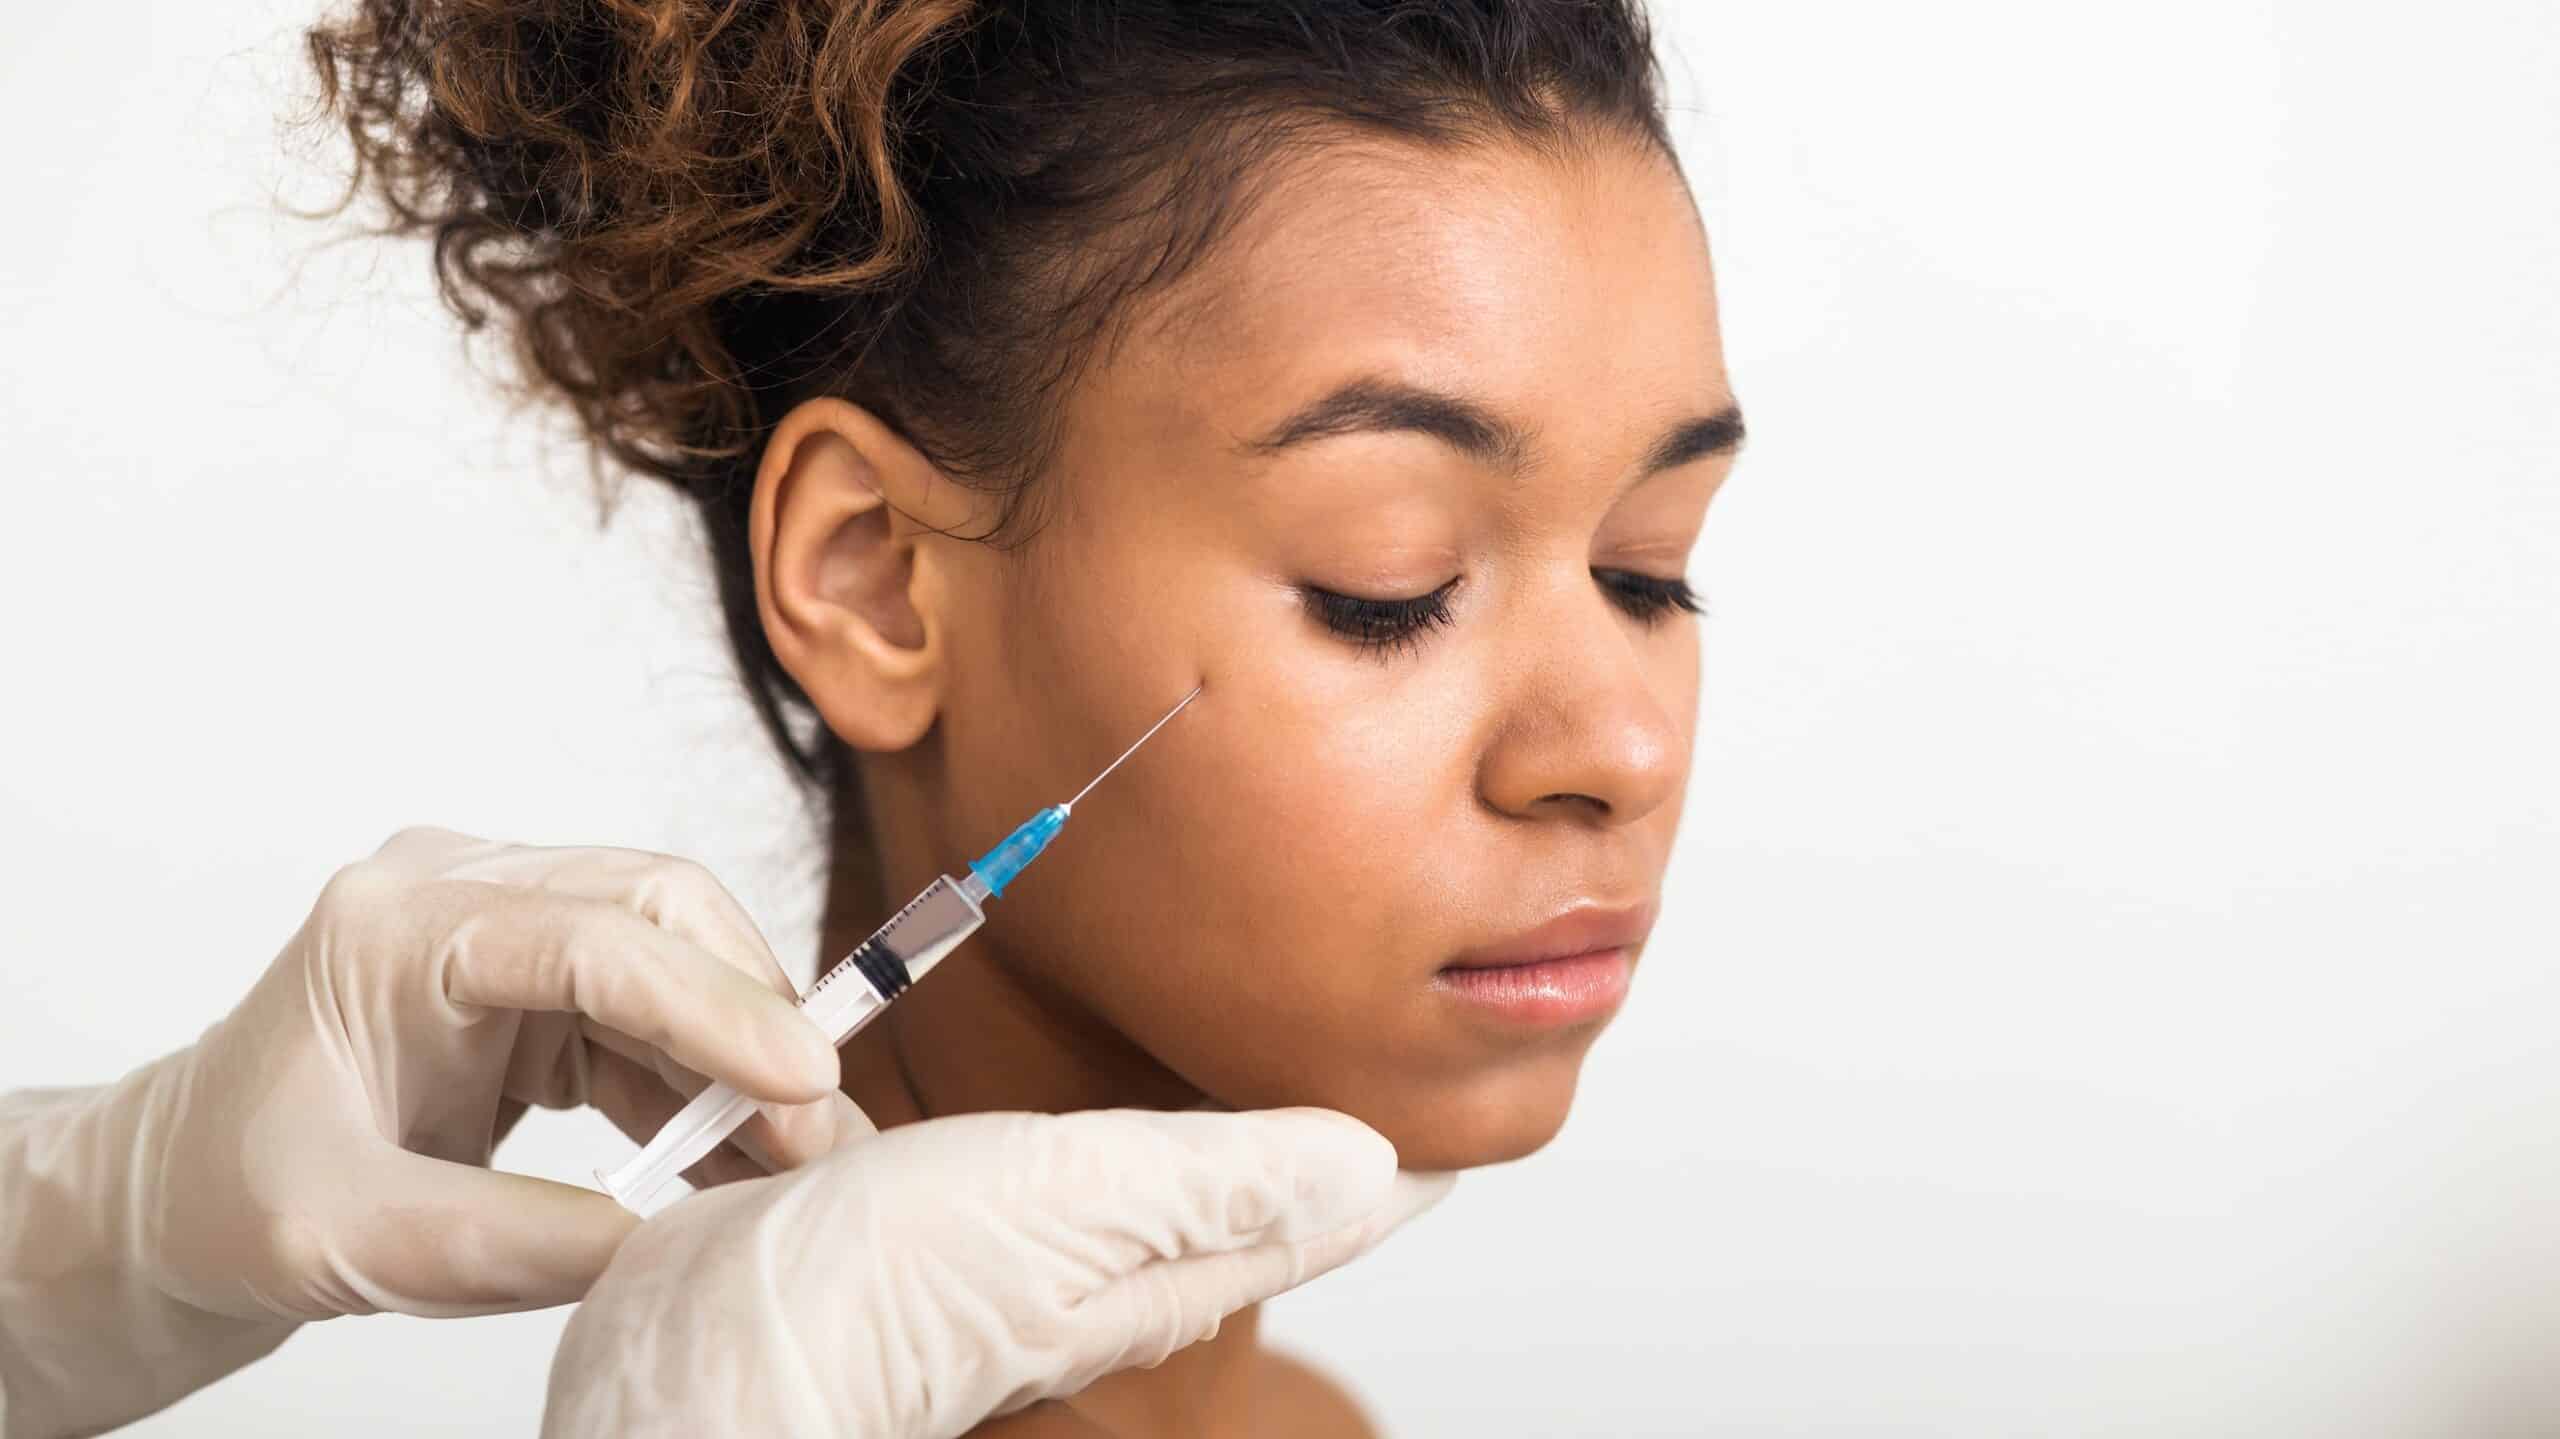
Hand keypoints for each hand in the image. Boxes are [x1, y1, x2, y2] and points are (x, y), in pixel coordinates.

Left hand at [0, 826, 862, 1437]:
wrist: (177, 1197)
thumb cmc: (231, 1198)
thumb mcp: (345, 1242)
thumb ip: (497, 1243)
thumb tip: (649, 1242)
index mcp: (395, 931)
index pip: (595, 937)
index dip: (712, 1005)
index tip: (802, 1079)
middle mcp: (459, 895)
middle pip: (659, 909)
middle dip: (753, 1015)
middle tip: (815, 1129)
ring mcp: (502, 927)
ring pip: (675, 956)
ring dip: (744, 1057)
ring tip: (800, 1159)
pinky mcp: (534, 979)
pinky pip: (654, 1011)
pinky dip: (708, 1083)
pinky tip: (747, 1154)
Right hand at [542, 1106, 1454, 1438]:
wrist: (708, 1358)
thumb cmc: (886, 1287)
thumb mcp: (1077, 1200)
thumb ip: (1217, 1176)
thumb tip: (1377, 1161)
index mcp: (1159, 1262)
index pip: (1306, 1208)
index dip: (1380, 1169)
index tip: (1454, 1127)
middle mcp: (1101, 1268)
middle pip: (1241, 1207)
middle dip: (1314, 1157)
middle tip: (1381, 1096)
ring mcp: (1017, 1256)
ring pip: (1145, 1192)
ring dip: (1212, 1143)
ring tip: (1262, 1091)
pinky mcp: (927, 1229)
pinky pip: (1039, 1178)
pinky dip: (1085, 1137)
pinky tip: (1074, 1112)